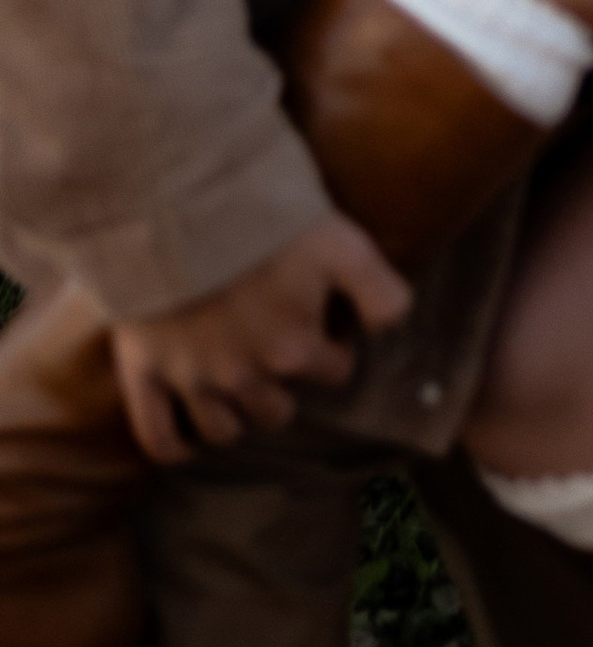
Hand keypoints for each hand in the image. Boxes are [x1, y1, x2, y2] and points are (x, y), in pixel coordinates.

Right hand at [110, 216, 411, 462]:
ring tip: (241, 386)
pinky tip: (188, 440)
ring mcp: (191, 378)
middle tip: (279, 348)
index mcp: (293, 350)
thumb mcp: (342, 244)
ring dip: (237, 414)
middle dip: (286, 385)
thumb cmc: (267, 219)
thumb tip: (393, 325)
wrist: (181, 201)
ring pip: (224, 430)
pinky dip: (174, 445)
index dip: (336, 347)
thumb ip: (379, 291)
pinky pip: (158, 435)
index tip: (328, 323)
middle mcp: (243, 376)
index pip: (335, 373)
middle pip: (278, 411)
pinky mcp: (145, 371)